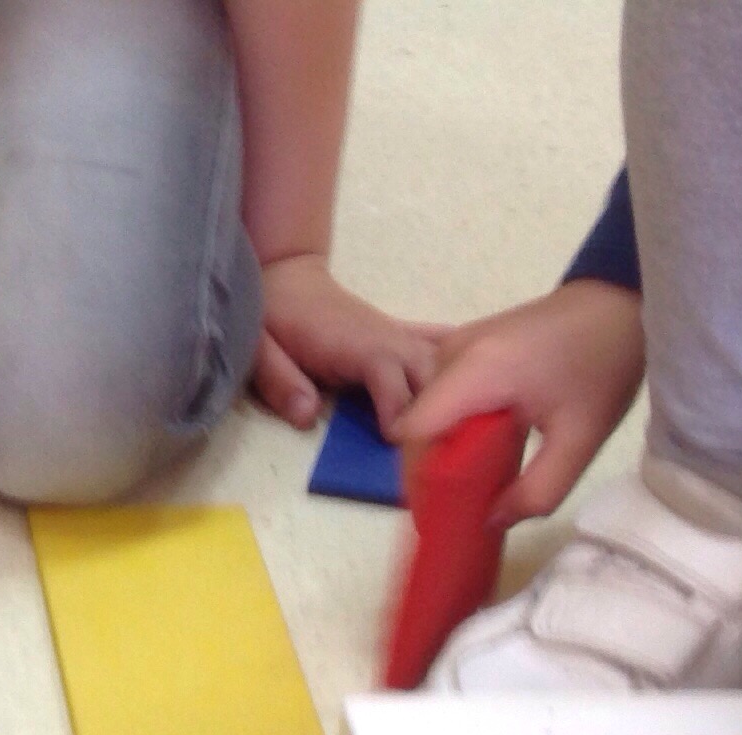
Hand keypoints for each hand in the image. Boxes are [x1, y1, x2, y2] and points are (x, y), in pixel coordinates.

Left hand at [254, 254, 442, 434]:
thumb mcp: (262, 350)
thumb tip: (307, 416)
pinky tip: (480, 377)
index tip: (400, 445)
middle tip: (433, 449)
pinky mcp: (398, 335)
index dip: (401, 413)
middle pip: (430, 374)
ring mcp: (397, 335)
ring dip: (451, 392)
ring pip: (441, 362)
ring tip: (458, 429)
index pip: (393, 381)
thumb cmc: (271, 317)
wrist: (285, 278)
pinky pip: (436, 343)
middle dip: (437, 410)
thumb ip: (281, 383)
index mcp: (357, 345)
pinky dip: (455, 359)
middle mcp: (388, 338)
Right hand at [393, 279, 643, 526]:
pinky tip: (487, 445)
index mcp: (475, 372)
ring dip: (446, 450)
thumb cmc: (603, 365)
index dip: (422, 478)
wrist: (617, 302)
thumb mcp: (581, 440)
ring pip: (427, 415)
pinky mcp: (463, 346)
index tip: (447, 509)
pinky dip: (455, 428)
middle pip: (418, 428)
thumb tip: (491, 522)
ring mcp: (453, 346)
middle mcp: (451, 354)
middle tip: (469, 503)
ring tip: (481, 477)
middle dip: (435, 470)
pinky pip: (441, 399)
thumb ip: (538, 492)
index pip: (415, 435)